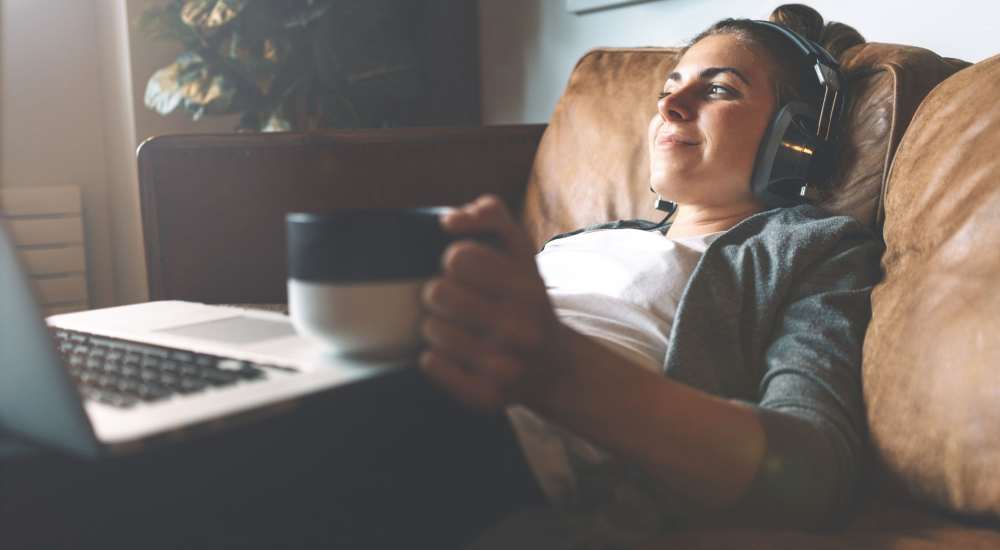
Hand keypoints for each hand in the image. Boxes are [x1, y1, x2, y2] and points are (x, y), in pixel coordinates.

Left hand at [419, 195, 567, 410]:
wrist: (556, 368)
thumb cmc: (528, 303)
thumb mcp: (523, 253)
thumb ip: (494, 216)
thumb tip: (450, 220)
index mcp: (527, 289)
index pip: (459, 256)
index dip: (456, 261)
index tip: (469, 273)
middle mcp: (520, 329)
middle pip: (438, 292)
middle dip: (441, 293)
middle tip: (457, 303)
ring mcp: (504, 366)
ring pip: (431, 329)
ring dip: (437, 326)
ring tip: (457, 330)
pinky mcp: (485, 396)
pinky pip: (431, 364)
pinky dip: (435, 358)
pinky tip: (455, 356)